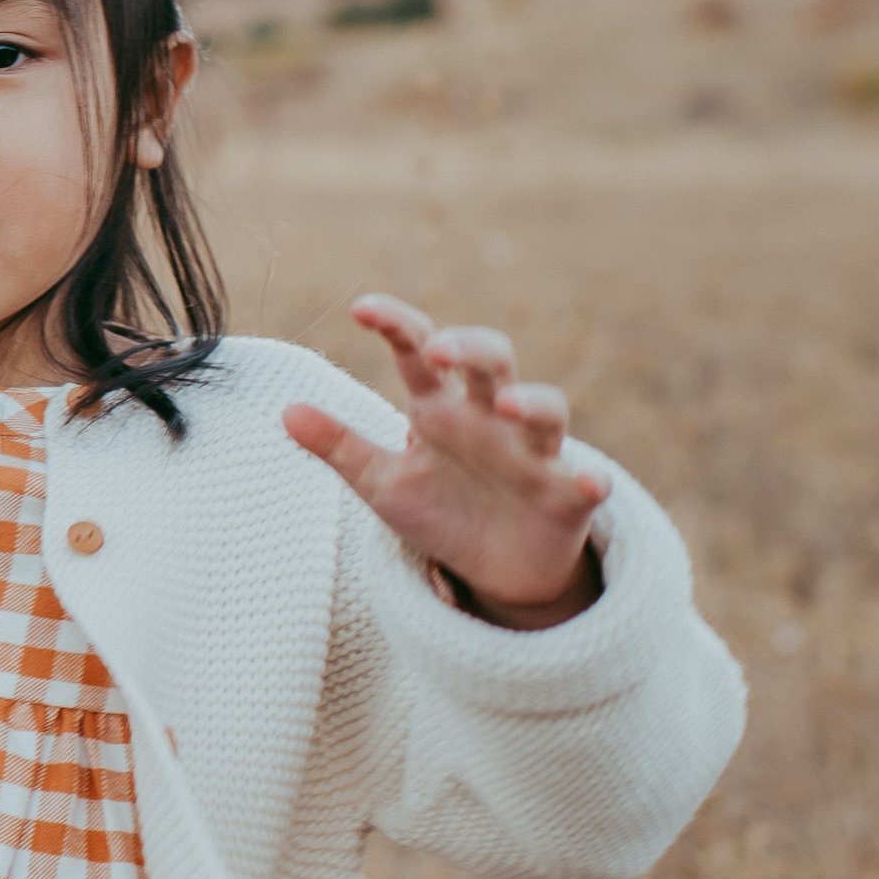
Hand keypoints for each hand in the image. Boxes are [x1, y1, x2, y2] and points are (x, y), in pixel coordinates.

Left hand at [282, 296, 607, 627]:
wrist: (496, 569)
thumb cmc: (441, 511)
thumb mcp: (382, 483)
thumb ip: (339, 446)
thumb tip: (286, 411)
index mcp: (441, 409)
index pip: (419, 352)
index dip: (396, 324)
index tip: (360, 308)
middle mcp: (491, 418)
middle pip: (492, 361)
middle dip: (471, 348)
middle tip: (438, 351)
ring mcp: (534, 454)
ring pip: (547, 409)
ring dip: (532, 403)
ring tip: (505, 406)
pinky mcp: (569, 495)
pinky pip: (589, 481)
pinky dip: (592, 479)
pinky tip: (589, 482)